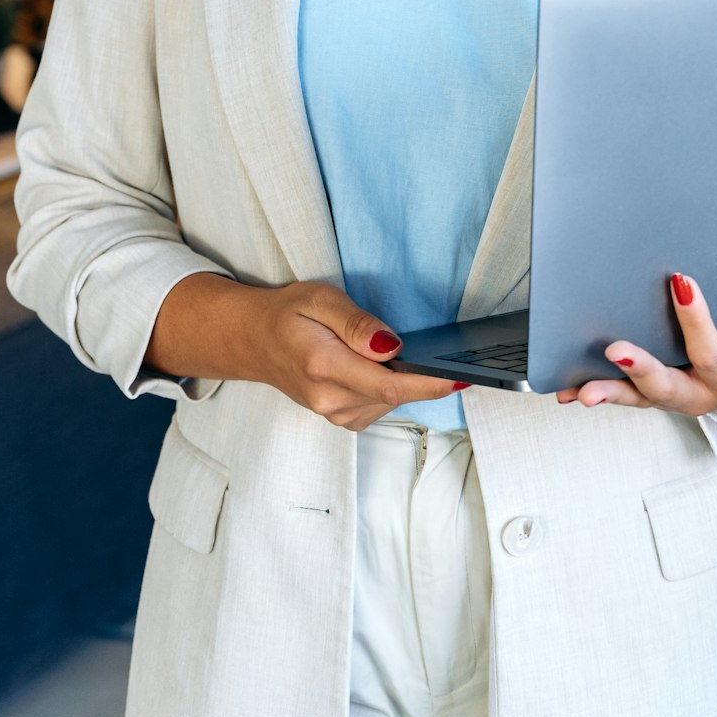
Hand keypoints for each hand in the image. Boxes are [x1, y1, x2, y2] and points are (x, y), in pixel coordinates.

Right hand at [144, 273, 465, 431]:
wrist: (254, 340)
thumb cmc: (288, 314)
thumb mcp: (320, 299)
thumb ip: (357, 324)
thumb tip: (392, 347)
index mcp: (324, 367)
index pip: (389, 385)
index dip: (430, 384)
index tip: (462, 376)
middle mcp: (330, 400)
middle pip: (395, 396)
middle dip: (422, 376)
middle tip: (441, 350)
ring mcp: (334, 414)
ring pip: (389, 401)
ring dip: (403, 380)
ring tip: (394, 351)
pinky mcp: (340, 417)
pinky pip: (379, 404)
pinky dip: (389, 388)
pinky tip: (380, 366)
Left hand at [556, 271, 716, 418]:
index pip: (714, 354)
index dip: (697, 322)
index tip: (680, 281)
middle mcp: (702, 394)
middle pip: (669, 388)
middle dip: (642, 369)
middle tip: (617, 349)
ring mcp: (677, 395)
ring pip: (640, 397)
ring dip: (609, 391)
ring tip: (581, 388)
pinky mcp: (658, 392)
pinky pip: (627, 394)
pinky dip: (599, 391)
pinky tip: (570, 388)